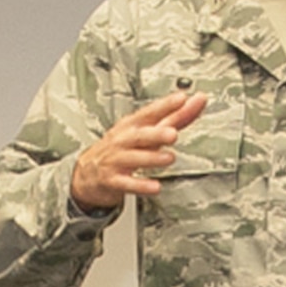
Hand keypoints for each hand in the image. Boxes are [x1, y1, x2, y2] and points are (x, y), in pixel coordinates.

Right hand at [71, 91, 208, 209]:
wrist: (88, 172)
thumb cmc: (122, 148)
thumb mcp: (146, 131)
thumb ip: (175, 117)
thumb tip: (197, 101)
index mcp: (133, 125)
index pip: (150, 112)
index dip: (165, 105)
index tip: (182, 99)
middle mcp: (123, 140)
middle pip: (140, 135)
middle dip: (156, 134)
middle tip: (173, 134)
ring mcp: (116, 160)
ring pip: (133, 158)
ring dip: (151, 158)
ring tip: (169, 158)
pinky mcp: (112, 180)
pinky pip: (126, 183)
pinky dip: (140, 186)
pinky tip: (155, 187)